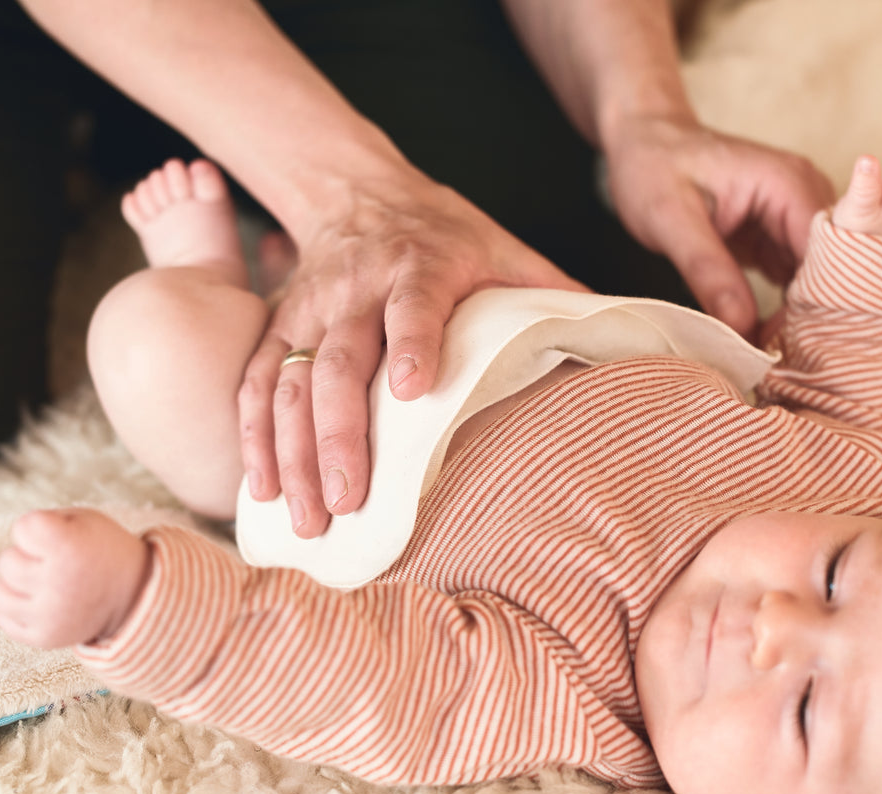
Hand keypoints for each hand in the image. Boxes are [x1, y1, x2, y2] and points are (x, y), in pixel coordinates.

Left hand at [0, 509, 151, 648]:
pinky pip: (4, 620)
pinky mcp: (45, 637)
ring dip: (17, 585)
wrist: (136, 595)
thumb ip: (43, 523)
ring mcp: (50, 614)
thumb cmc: (102, 551)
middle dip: (25, 557)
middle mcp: (57, 582)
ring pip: (0, 593)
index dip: (36, 528)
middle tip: (52, 562)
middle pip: (7, 562)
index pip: (22, 528)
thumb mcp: (84, 521)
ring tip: (43, 583)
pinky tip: (40, 603)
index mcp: (68, 547)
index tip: (58, 536)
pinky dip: (18, 610)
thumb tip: (8, 552)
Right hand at [241, 167, 584, 537]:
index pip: (416, 302)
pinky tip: (261, 489)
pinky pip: (255, 382)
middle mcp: (358, 286)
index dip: (414, 341)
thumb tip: (627, 337)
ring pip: (290, 382)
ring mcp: (311, 308)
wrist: (358, 188)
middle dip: (341, 435)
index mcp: (422, 263)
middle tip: (349, 502)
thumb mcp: (505, 249)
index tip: (414, 389)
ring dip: (293, 452)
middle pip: (341, 360)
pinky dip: (254, 436)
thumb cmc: (447, 235)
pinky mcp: (278, 325)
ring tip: (307, 517)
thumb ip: (552, 294)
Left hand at [599, 114, 835, 337]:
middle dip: (813, 319)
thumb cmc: (652, 167)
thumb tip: (740, 328)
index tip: (790, 351)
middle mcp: (807, 196)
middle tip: (783, 367)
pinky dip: (788, 310)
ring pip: (820, 280)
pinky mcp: (782, 237)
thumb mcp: (670, 219)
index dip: (816, 306)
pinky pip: (799, 280)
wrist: (643, 142)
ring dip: (802, 318)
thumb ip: (706, 269)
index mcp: (789, 184)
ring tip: (776, 358)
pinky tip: (770, 341)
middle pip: (834, 270)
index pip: (830, 254)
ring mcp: (797, 217)